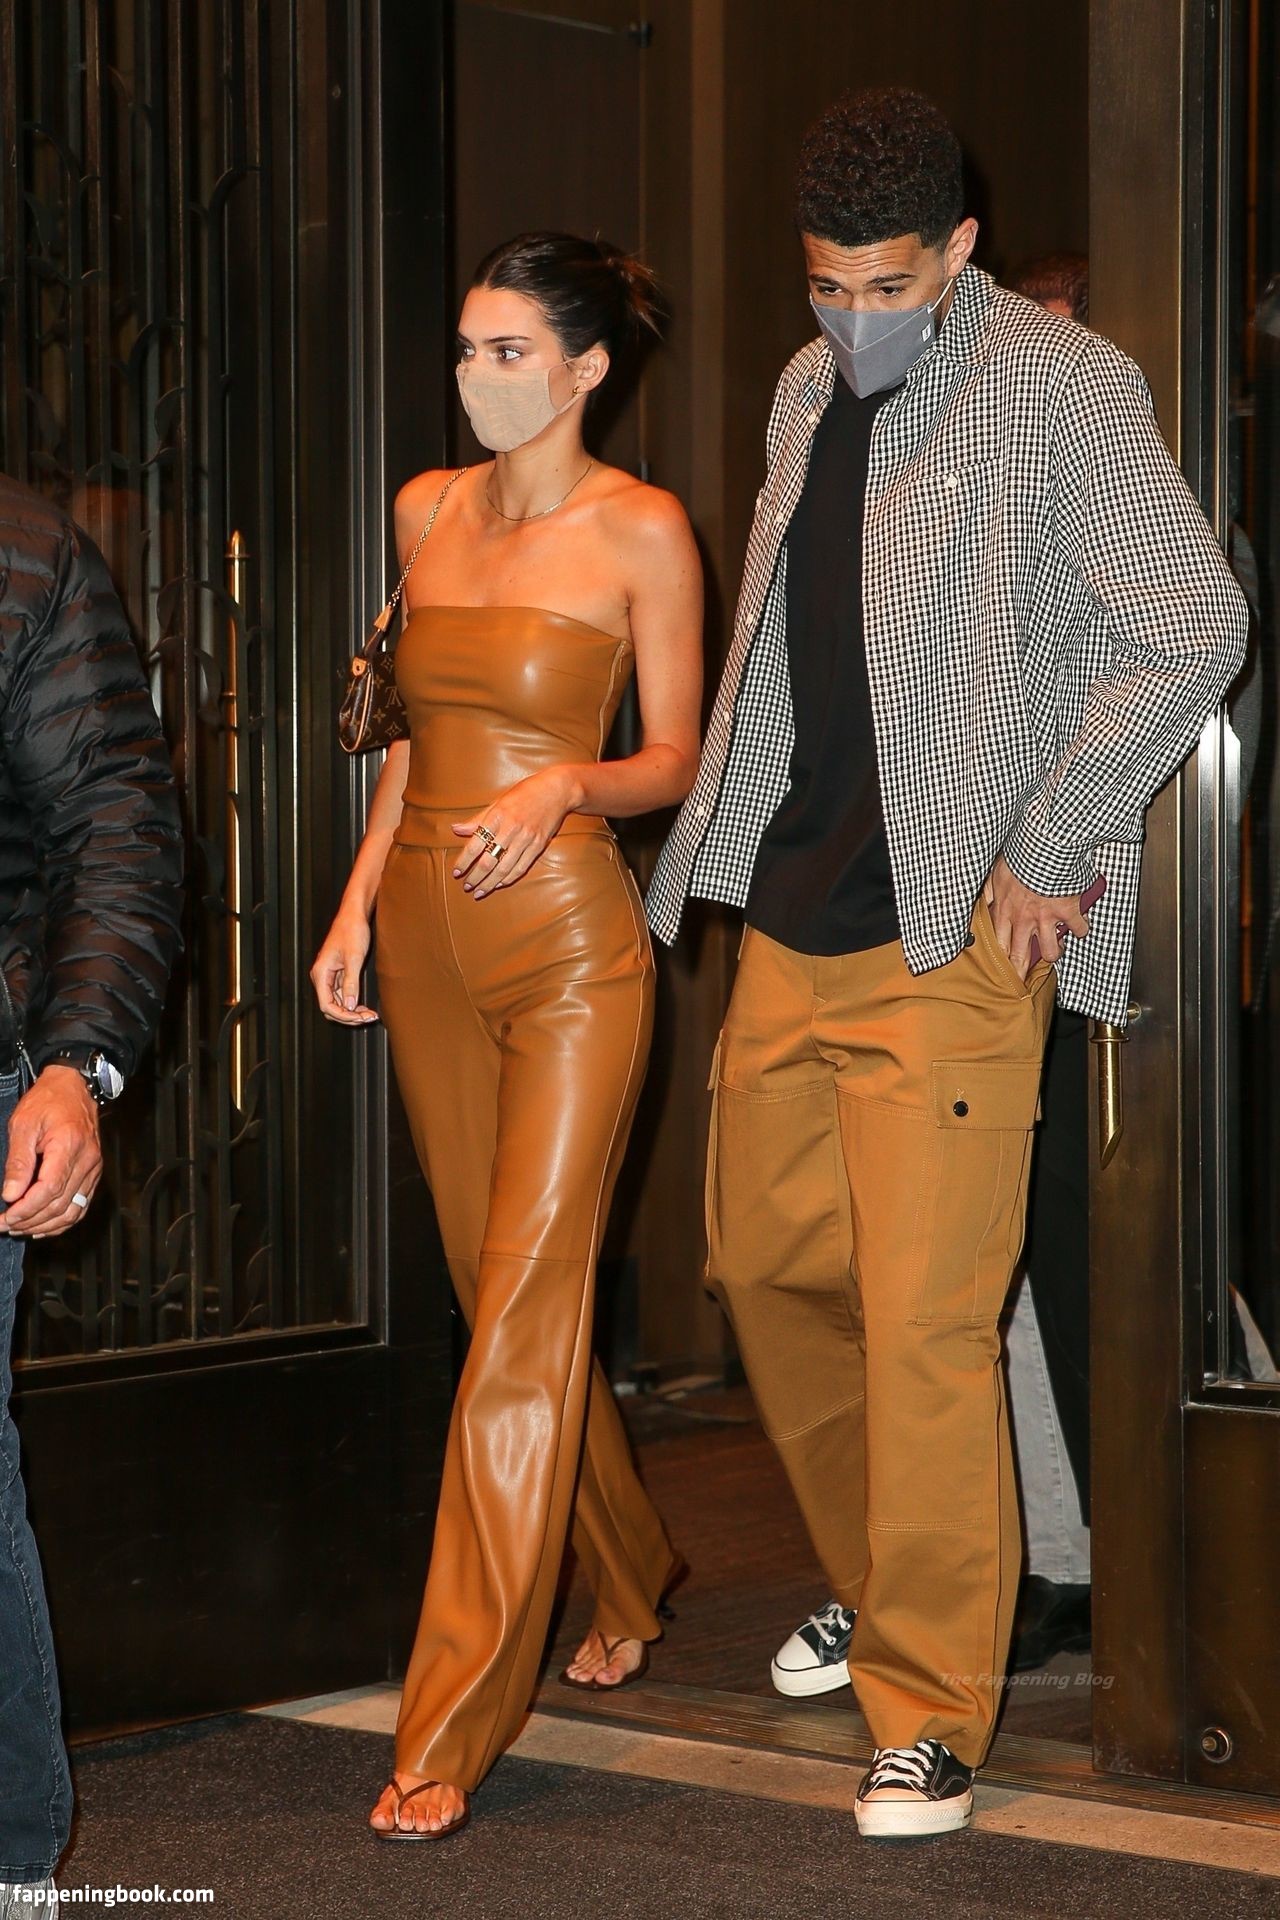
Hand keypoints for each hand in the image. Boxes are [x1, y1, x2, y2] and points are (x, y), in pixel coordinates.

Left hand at [0, 1066, 101, 1237]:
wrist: (74, 1087)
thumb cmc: (48, 1101)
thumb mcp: (23, 1125)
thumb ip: (18, 1162)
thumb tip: (10, 1194)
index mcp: (69, 1145)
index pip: (50, 1189)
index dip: (27, 1209)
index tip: (6, 1217)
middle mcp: (87, 1160)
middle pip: (60, 1204)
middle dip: (30, 1220)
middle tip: (5, 1225)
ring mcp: (94, 1168)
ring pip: (72, 1211)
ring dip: (45, 1225)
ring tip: (20, 1228)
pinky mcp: (93, 1173)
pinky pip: (81, 1205)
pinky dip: (62, 1221)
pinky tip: (43, 1226)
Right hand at [311, 910, 377, 1024]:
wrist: (354, 915)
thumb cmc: (352, 931)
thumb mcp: (354, 958)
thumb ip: (351, 983)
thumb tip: (349, 1006)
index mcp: (321, 973)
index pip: (326, 1005)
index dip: (343, 1015)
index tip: (359, 1018)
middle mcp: (322, 977)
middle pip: (331, 1007)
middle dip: (348, 1015)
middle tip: (368, 1018)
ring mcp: (330, 976)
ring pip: (338, 1002)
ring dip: (352, 1011)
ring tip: (370, 1014)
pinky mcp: (338, 973)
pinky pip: (343, 994)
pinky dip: (353, 1002)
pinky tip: (365, 1006)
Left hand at [452, 767, 584, 899]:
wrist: (556, 790)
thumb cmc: (524, 793)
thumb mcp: (498, 801)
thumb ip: (478, 819)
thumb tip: (455, 829)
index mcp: (497, 816)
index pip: (475, 844)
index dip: (464, 861)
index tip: (456, 872)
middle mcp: (511, 829)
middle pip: (488, 861)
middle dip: (475, 877)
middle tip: (466, 886)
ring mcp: (526, 838)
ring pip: (504, 868)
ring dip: (490, 883)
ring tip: (480, 891)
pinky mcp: (539, 845)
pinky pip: (521, 867)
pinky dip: (509, 878)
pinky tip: (499, 884)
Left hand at [984, 854, 1089, 979]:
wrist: (1045, 846)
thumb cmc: (1019, 856)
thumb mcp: (995, 872)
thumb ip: (989, 890)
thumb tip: (981, 900)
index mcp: (1004, 910)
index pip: (997, 944)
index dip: (999, 961)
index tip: (999, 971)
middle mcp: (1024, 920)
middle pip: (1020, 956)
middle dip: (1020, 973)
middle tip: (1021, 984)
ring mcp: (1047, 918)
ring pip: (1052, 952)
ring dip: (1055, 952)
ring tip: (1056, 947)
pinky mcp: (1069, 911)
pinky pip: (1079, 930)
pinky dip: (1082, 930)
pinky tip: (1080, 927)